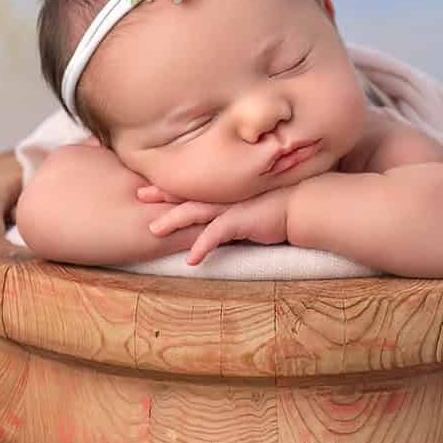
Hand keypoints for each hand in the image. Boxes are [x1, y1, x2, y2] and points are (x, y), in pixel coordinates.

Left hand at [148, 187, 292, 265]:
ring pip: (195, 212)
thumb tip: (224, 221)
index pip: (194, 187)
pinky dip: (203, 246)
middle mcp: (224, 197)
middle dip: (162, 194)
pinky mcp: (241, 221)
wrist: (304, 205)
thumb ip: (235, 210)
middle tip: (139, 194)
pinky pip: (216, 234)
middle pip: (188, 194)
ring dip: (173, 221)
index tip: (150, 183)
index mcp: (225, 191)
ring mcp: (231, 208)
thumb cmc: (281, 204)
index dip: (171, 185)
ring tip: (154, 230)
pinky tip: (192, 260)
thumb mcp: (252, 204)